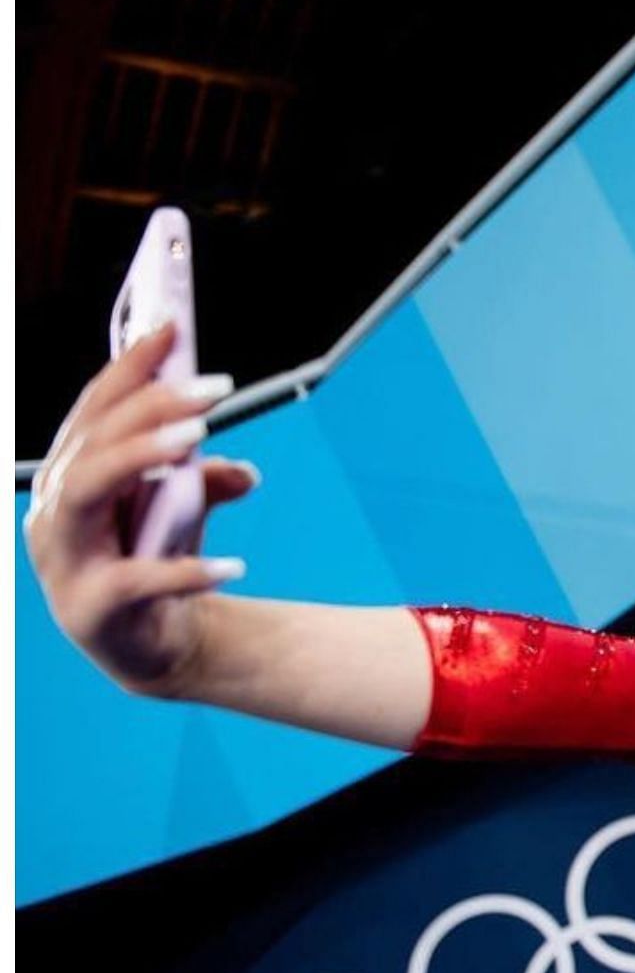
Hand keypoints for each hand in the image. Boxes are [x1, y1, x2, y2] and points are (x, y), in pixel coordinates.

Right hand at [22, 322, 258, 696]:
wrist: (157, 646)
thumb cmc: (160, 556)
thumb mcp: (188, 509)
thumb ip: (208, 480)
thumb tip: (243, 471)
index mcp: (71, 474)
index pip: (93, 410)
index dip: (130, 367)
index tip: (172, 327)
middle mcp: (53, 512)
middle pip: (91, 444)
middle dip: (148, 408)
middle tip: (215, 389)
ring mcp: (63, 561)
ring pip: (84, 494)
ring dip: (139, 459)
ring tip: (198, 442)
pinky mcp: (90, 610)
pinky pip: (134, 582)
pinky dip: (184, 571)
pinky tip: (234, 564)